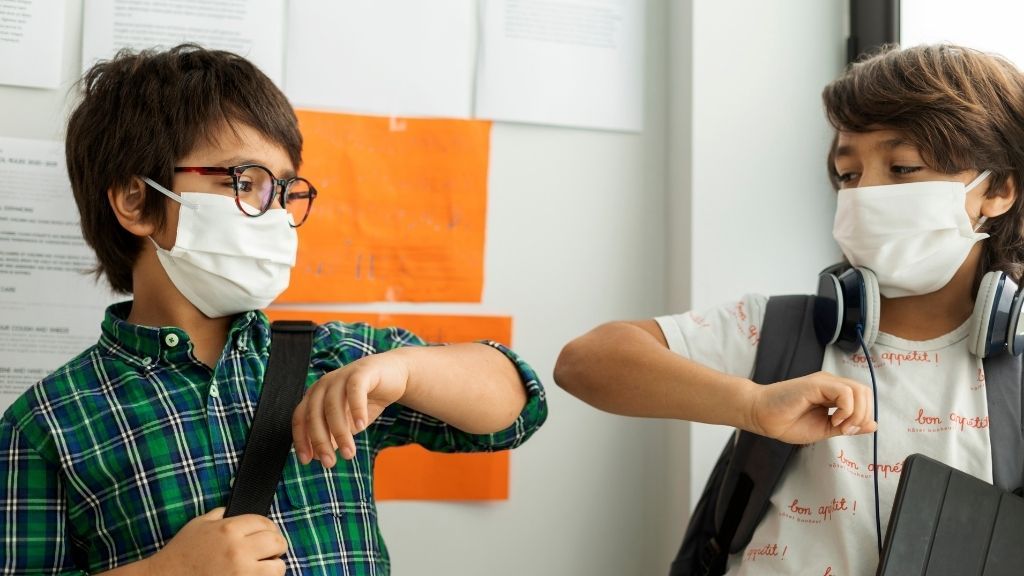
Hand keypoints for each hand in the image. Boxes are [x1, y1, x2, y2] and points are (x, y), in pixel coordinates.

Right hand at [146, 507, 285, 575]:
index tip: (268, 534)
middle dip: (277, 545)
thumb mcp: (198, 525)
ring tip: (266, 567)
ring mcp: (241, 572)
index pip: (264, 522)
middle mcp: (238, 550)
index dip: (269, 527)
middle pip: (277, 541)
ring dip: (274, 566)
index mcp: (229, 529)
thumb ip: (219, 515)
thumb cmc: (180, 553)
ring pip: (278, 567)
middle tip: (272, 550)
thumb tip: (232, 511)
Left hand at [292, 350, 410, 466]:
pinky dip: (356, 409)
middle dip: (320, 441)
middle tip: (330, 463)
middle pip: (314, 414)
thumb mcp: (347, 423)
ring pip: (333, 405)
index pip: (300, 418)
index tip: (307, 461)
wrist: (393, 376)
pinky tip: (361, 426)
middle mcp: (324, 384)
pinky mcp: (361, 372)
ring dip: (340, 432)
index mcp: (316, 395)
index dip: (301, 439)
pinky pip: (355, 390)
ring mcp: (341, 376)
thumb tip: (317, 456)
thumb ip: (332, 436)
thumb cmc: (366, 400)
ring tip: (349, 453)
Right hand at [747, 371, 876, 444]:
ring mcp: (824, 382)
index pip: (863, 398)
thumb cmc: (786, 422)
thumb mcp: (824, 428)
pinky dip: (846, 409)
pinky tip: (833, 419)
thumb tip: (872, 425)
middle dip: (862, 415)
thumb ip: (847, 425)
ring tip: (838, 425)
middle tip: (845, 430)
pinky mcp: (816, 384)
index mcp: (833, 393)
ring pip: (859, 391)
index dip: (863, 416)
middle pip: (865, 392)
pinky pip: (845, 393)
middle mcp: (831, 384)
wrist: (761, 416)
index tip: (847, 431)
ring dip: (855, 414)